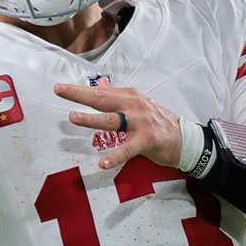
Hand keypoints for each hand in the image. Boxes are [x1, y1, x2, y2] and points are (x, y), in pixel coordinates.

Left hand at [54, 82, 183, 169]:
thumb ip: (117, 94)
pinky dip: (115, 156)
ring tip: (74, 117)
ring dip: (92, 119)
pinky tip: (102, 162)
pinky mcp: (146, 141)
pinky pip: (127, 149)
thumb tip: (101, 83)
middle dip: (80, 95)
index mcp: (129, 96)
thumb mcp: (138, 103)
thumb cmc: (158, 121)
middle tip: (60, 91)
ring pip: (112, 120)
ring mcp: (140, 123)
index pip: (100, 91)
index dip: (79, 89)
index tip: (60, 87)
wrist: (185, 139)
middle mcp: (133, 106)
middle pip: (102, 98)